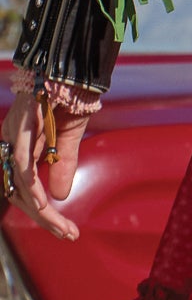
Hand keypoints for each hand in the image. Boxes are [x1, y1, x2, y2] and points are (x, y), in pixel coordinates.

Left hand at [1, 94, 92, 240]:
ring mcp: (13, 136)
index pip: (24, 190)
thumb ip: (64, 164)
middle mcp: (11, 144)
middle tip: (67, 234)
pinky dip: (31, 186)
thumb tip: (60, 197)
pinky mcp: (20, 127)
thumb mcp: (69, 137)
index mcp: (20, 146)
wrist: (72, 65)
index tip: (65, 230)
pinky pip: (21, 163)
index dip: (42, 213)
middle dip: (44, 218)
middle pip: (19, 193)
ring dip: (40, 210)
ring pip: (19, 185)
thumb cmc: (69, 94)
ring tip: (60, 225)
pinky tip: (44, 203)